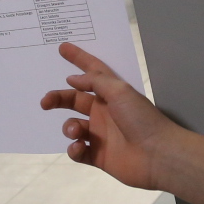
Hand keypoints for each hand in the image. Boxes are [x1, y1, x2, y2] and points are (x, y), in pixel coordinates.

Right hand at [38, 43, 180, 188]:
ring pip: (73, 126)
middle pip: (74, 100)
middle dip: (58, 99)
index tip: (61, 48)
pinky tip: (80, 147)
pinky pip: (77, 151)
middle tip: (45, 102)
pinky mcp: (98, 155)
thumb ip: (95, 81)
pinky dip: (74, 149)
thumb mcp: (120, 91)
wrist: (158, 155)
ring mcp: (100, 134)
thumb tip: (73, 79)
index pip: (91, 72)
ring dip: (69, 127)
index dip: (78, 59)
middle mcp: (104, 112)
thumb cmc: (142, 119)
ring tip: (78, 132)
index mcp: (111, 94)